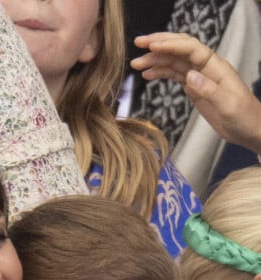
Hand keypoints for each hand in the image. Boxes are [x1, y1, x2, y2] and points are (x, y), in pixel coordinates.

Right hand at [131, 32, 260, 153]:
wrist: (249, 129)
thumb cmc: (244, 117)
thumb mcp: (229, 106)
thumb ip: (210, 90)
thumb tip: (189, 76)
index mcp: (215, 67)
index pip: (190, 49)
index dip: (170, 45)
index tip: (151, 46)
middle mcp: (205, 68)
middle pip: (179, 49)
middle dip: (159, 44)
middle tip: (138, 44)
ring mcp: (199, 77)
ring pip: (174, 63)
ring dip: (155, 61)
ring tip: (136, 64)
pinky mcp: (194, 88)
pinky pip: (174, 76)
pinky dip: (160, 73)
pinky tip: (148, 75)